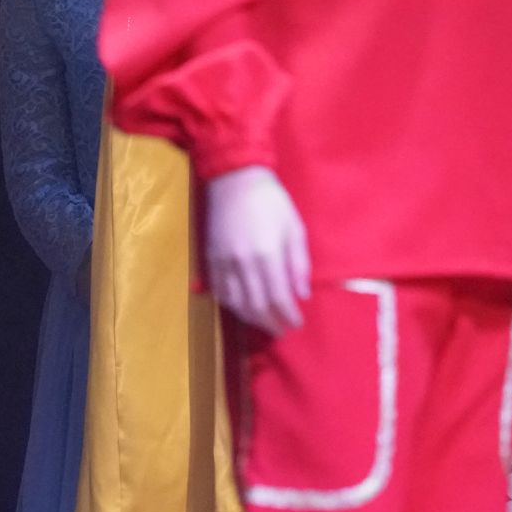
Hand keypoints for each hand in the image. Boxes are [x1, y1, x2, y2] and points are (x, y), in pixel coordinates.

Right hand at [204, 165, 309, 335]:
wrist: (234, 180)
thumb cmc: (271, 202)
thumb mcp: (294, 228)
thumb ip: (298, 263)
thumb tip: (301, 294)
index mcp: (268, 254)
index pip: (279, 297)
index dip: (288, 315)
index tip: (297, 323)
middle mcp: (243, 263)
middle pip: (256, 305)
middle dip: (270, 322)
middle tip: (281, 330)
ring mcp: (223, 262)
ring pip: (235, 302)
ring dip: (250, 317)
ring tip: (263, 323)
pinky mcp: (210, 258)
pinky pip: (219, 290)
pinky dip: (231, 304)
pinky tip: (242, 308)